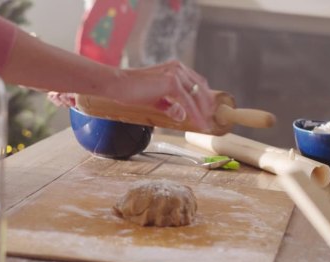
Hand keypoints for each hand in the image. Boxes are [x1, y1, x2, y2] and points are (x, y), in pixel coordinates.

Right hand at [48, 60, 216, 133]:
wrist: (117, 85)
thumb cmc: (132, 91)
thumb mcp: (156, 100)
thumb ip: (170, 106)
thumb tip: (182, 115)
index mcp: (175, 68)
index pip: (197, 83)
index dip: (204, 99)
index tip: (209, 113)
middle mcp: (178, 68)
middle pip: (200, 89)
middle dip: (207, 107)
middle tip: (211, 122)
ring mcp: (175, 73)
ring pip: (196, 96)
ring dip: (203, 113)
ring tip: (206, 126)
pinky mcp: (171, 82)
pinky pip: (187, 102)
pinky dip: (194, 114)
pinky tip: (198, 124)